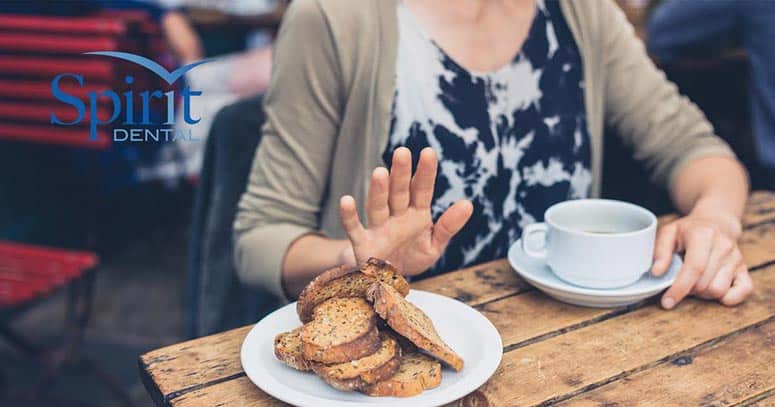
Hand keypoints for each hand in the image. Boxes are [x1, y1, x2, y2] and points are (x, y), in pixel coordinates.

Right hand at [337, 147, 472, 275]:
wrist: (387, 281)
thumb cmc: (411, 257)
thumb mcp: (434, 245)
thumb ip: (448, 226)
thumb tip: (468, 204)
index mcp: (416, 215)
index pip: (422, 190)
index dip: (425, 172)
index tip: (428, 152)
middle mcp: (396, 216)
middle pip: (398, 192)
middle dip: (400, 174)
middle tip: (402, 152)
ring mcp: (378, 228)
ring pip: (378, 206)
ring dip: (378, 190)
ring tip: (380, 172)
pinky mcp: (363, 244)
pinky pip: (354, 228)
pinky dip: (349, 216)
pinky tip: (346, 200)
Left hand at [652, 213, 752, 308]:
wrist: (716, 223)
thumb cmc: (688, 230)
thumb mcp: (669, 232)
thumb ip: (660, 251)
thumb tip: (656, 273)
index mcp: (704, 235)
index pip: (694, 268)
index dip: (680, 288)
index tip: (667, 302)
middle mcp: (724, 246)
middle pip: (705, 283)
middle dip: (688, 290)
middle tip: (680, 282)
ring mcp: (736, 258)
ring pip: (719, 290)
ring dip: (703, 294)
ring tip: (695, 282)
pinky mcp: (745, 269)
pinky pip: (743, 291)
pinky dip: (727, 298)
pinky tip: (712, 291)